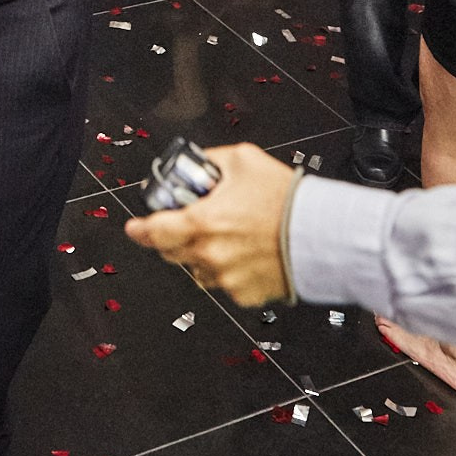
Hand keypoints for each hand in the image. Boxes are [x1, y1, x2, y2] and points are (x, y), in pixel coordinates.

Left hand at [124, 143, 298, 306]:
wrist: (321, 233)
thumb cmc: (286, 199)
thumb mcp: (243, 160)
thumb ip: (212, 161)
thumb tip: (198, 164)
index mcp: (203, 222)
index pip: (155, 230)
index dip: (140, 229)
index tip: (135, 227)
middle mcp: (210, 254)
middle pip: (172, 252)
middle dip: (174, 238)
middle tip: (191, 224)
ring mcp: (226, 278)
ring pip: (198, 270)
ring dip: (203, 255)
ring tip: (230, 237)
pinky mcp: (244, 295)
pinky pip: (225, 284)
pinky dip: (229, 270)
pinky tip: (247, 253)